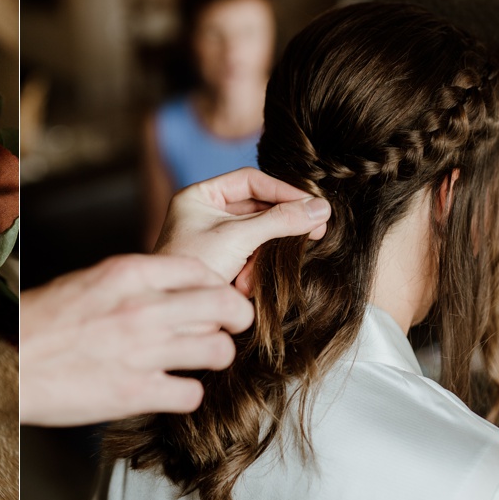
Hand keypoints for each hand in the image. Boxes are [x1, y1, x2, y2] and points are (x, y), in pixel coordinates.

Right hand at [20, 254, 251, 426]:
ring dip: (215, 357)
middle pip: (226, 306)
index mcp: (128, 273)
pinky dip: (187, 393)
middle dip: (236, 318)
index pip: (201, 269)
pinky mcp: (136, 393)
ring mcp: (142, 351)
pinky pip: (192, 393)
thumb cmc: (42, 323)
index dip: (218, 285)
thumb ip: (136, 281)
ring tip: (199, 360)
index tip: (218, 297)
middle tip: (229, 328)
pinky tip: (172, 388)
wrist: (7, 365)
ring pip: (219, 350)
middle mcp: (141, 308)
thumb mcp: (90, 281)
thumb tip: (179, 285)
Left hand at [154, 167, 329, 291]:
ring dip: (263, 256)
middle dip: (279, 226)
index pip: (250, 181)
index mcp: (200, 196)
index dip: (283, 190)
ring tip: (254, 274)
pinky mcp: (224, 263)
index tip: (312, 203)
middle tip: (316, 230)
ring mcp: (215, 239)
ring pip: (259, 235)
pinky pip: (253, 257)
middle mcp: (206, 213)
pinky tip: (244, 287)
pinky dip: (254, 272)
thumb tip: (321, 208)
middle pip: (258, 208)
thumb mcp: (238, 237)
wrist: (177, 318)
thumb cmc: (194, 267)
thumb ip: (281, 220)